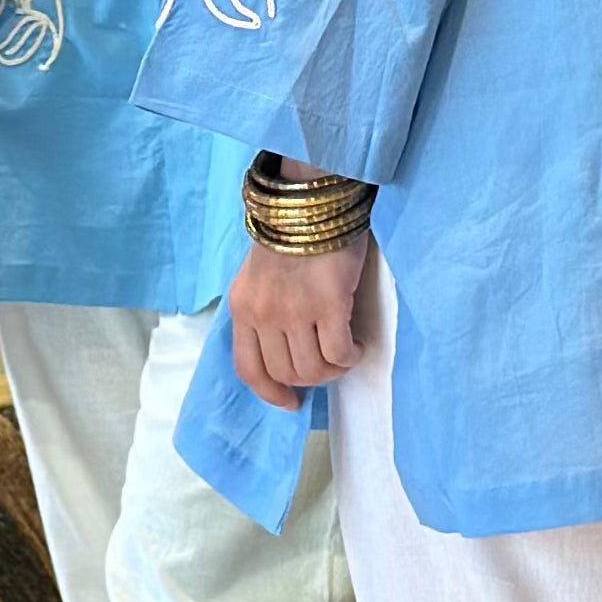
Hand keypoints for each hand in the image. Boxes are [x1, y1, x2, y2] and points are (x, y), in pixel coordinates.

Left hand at [230, 235, 368, 408]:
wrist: (312, 200)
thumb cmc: (292, 235)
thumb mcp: (259, 276)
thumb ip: (264, 310)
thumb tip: (285, 352)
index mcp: (242, 308)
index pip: (248, 368)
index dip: (270, 393)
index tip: (290, 402)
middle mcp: (263, 314)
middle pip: (286, 373)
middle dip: (313, 376)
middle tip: (331, 359)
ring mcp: (294, 311)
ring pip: (314, 369)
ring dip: (336, 368)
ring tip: (347, 350)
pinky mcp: (327, 305)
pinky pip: (340, 353)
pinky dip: (353, 356)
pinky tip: (359, 344)